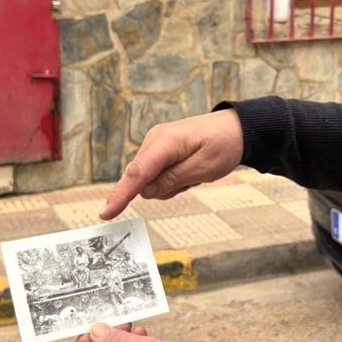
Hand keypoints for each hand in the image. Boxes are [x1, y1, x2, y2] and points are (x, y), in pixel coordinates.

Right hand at [100, 110, 242, 218]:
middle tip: (193, 178)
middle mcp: (154, 140)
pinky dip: (173, 178)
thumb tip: (145, 192)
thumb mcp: (204, 168)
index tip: (105, 214)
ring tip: (194, 172)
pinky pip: (157, 174)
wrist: (235, 128)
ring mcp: (155, 144)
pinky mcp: (159, 150)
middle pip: (142, 179)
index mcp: (165, 142)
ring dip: (171, 184)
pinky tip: (189, 170)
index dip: (121, 195)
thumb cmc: (223, 144)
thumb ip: (173, 180)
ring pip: (151, 180)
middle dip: (165, 187)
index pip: (137, 173)